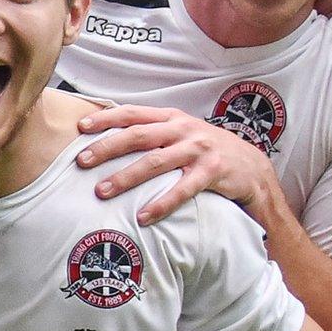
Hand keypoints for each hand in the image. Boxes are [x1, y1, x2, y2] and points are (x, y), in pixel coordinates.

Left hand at [76, 104, 281, 225]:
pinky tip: (143, 217)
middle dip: (107, 147)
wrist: (251, 167)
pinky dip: (161, 204)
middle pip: (138, 135)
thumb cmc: (205, 151)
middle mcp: (183, 130)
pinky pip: (182, 190)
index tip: (80, 128)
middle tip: (81, 161)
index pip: (133, 113)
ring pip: (155, 162)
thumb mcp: (180, 134)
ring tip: (101, 191)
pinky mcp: (213, 172)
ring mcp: (199, 150)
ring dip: (126, 177)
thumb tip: (108, 138)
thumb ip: (152, 132)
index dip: (106, 118)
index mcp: (171, 118)